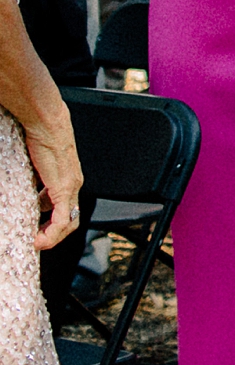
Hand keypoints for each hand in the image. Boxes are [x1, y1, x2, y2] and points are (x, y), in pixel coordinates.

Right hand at [25, 121, 81, 250]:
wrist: (46, 121)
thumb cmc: (41, 134)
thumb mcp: (40, 162)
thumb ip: (39, 178)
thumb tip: (29, 188)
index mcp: (69, 177)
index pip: (67, 207)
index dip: (53, 222)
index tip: (37, 230)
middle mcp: (74, 183)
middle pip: (71, 218)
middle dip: (54, 234)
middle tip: (36, 240)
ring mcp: (71, 186)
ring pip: (69, 222)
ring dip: (53, 238)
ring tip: (37, 243)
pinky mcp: (63, 187)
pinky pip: (61, 219)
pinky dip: (52, 234)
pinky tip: (40, 240)